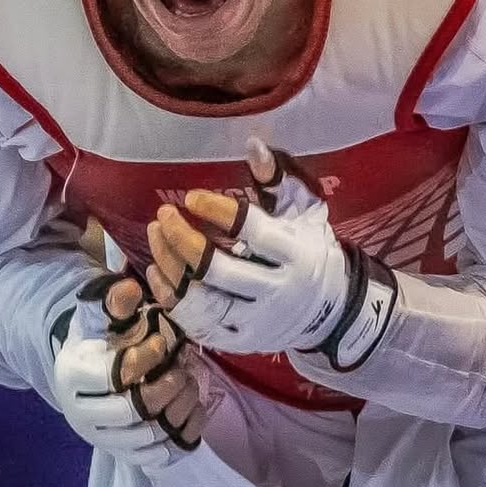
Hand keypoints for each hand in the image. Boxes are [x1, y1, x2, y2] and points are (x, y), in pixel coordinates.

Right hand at [52, 273, 204, 468]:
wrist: (85, 378)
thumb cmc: (97, 343)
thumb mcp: (99, 317)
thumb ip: (114, 302)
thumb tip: (130, 289)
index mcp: (72, 376)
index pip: (112, 376)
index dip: (144, 359)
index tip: (160, 344)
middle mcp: (80, 415)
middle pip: (130, 412)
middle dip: (165, 388)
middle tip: (181, 369)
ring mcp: (102, 440)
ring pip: (147, 437)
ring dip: (178, 409)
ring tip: (188, 385)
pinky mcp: (123, 456)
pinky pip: (159, 456)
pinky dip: (183, 433)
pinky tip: (191, 410)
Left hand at [145, 140, 395, 368]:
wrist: (330, 311)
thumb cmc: (309, 248)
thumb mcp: (305, 212)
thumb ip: (279, 179)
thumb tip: (253, 145)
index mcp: (296, 254)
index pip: (252, 232)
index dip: (218, 211)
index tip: (191, 197)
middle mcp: (277, 292)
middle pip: (219, 271)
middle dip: (183, 240)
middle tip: (163, 215)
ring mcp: (257, 323)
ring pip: (202, 300)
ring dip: (171, 268)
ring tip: (155, 237)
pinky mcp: (241, 342)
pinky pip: (197, 324)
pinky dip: (172, 297)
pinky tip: (157, 271)